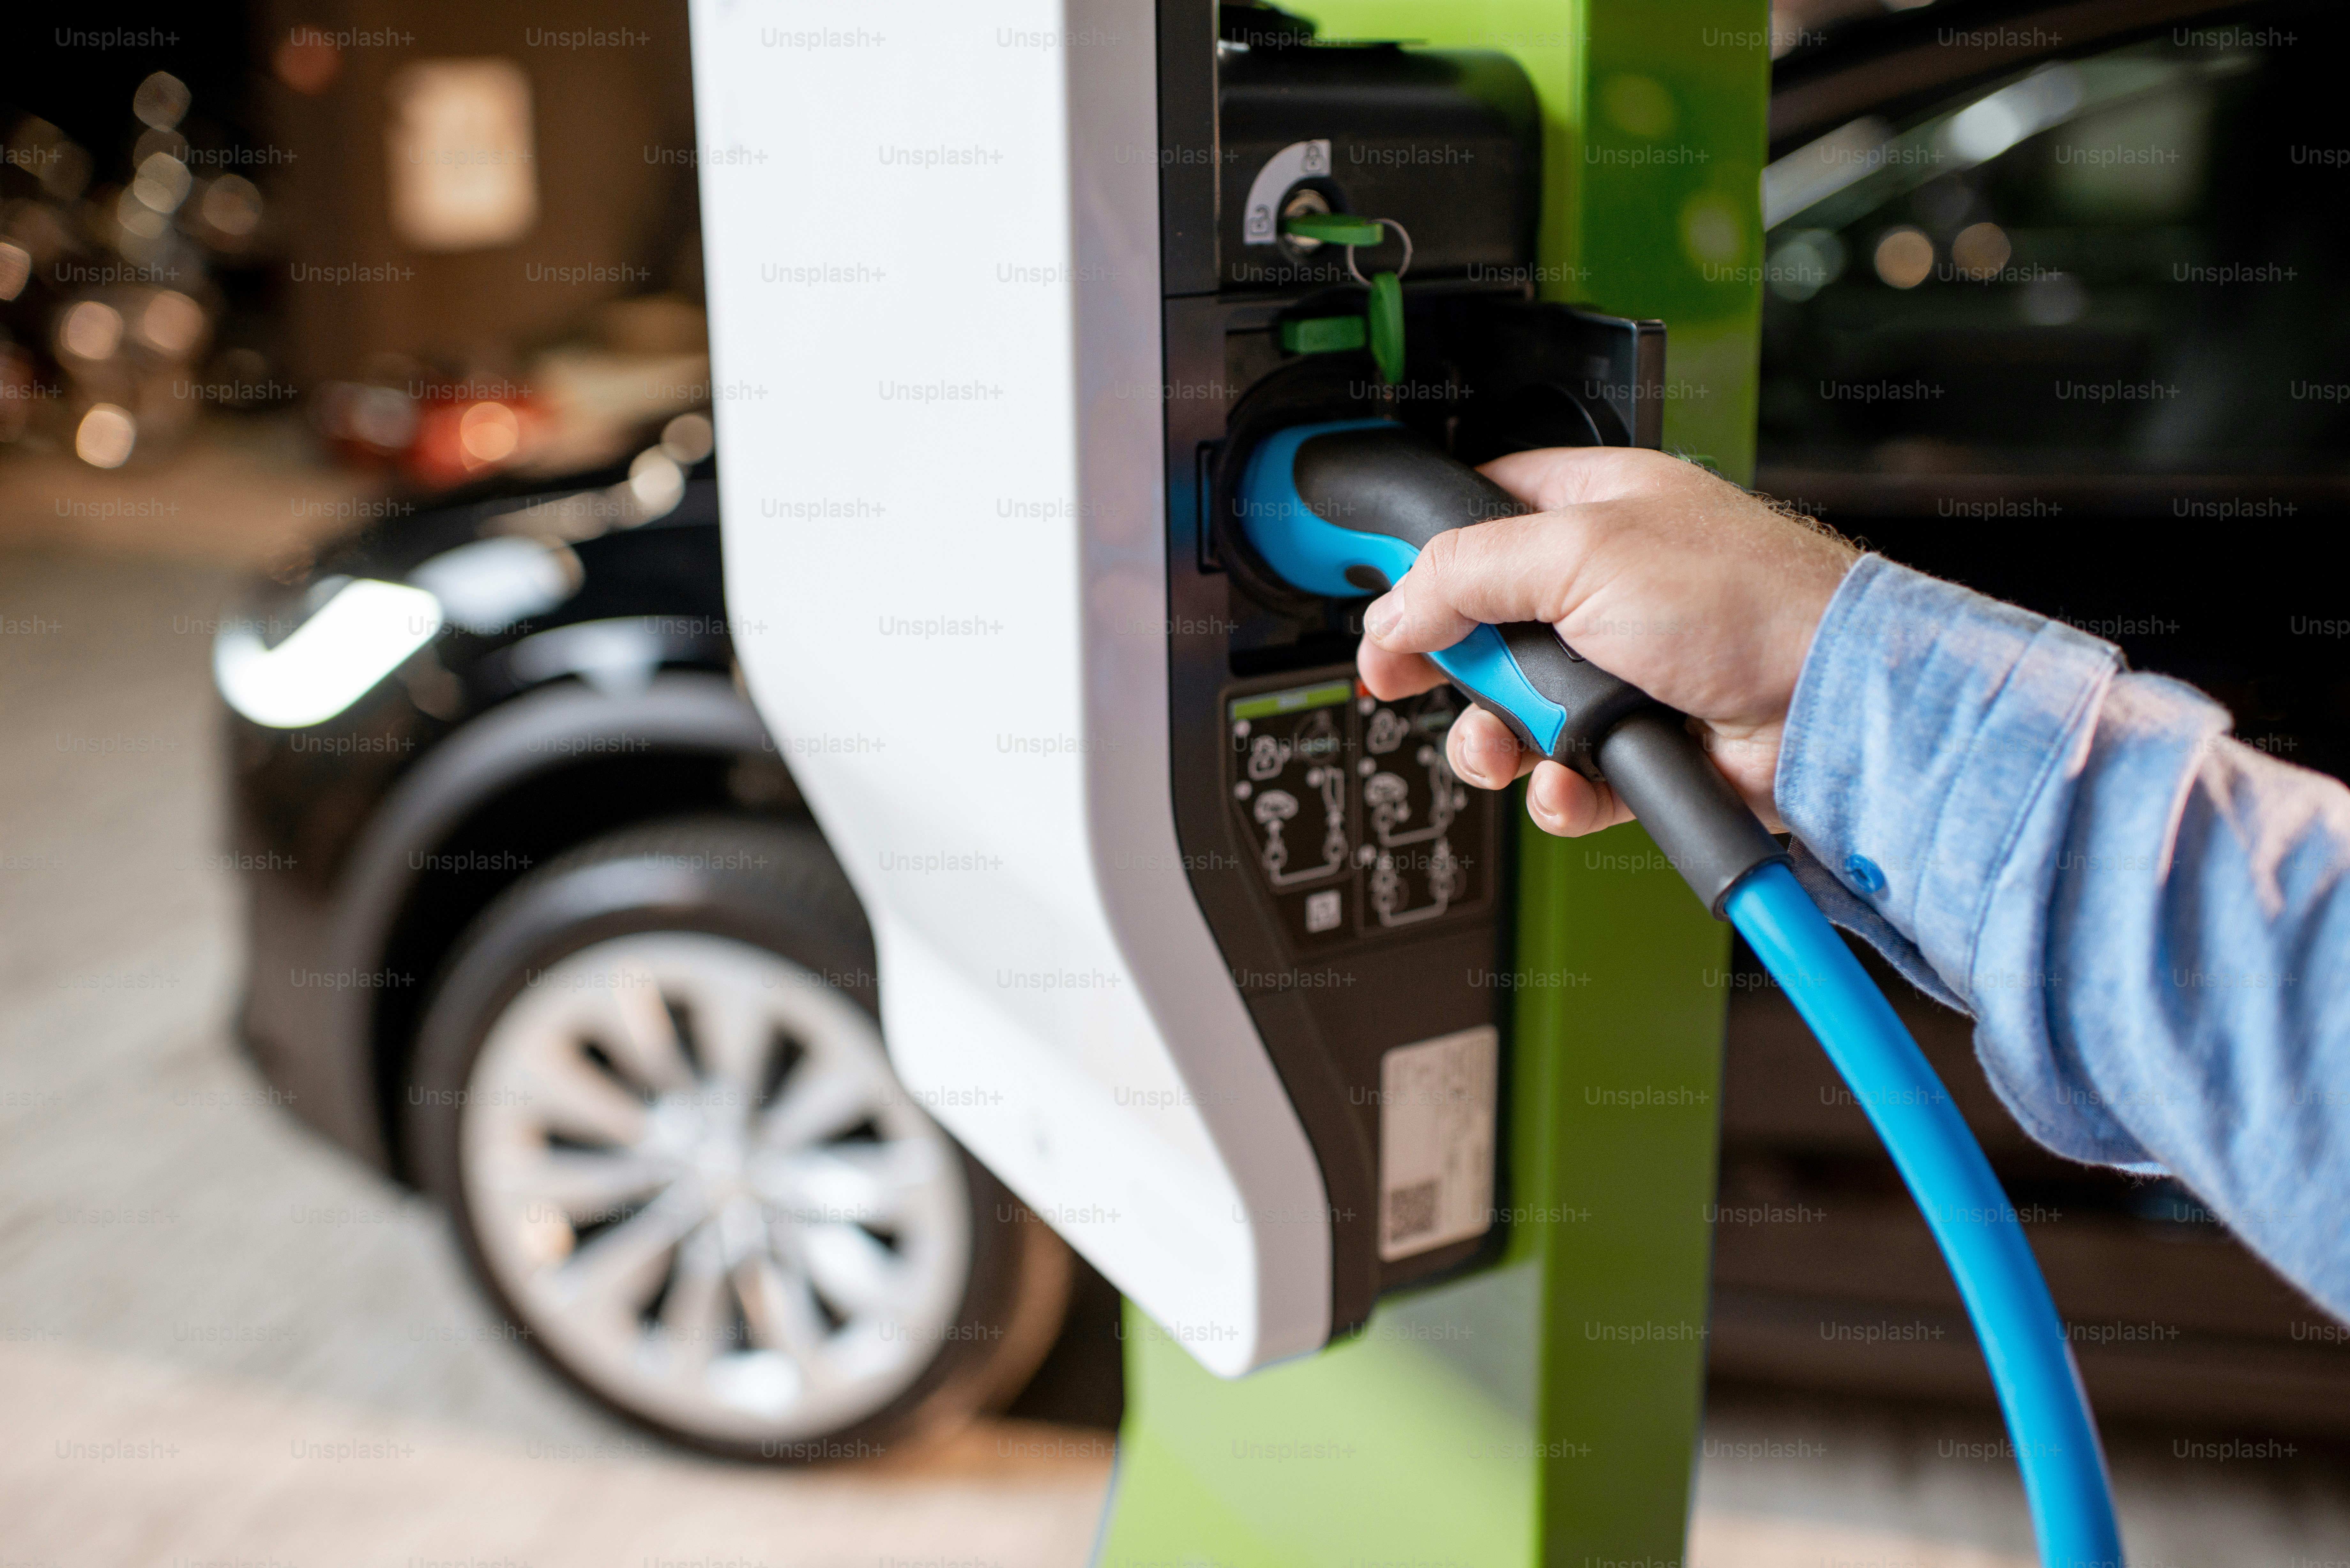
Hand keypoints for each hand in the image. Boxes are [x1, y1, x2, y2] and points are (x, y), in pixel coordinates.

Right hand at [1356, 446, 1857, 837]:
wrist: (1832, 706)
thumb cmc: (1746, 600)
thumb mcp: (1580, 553)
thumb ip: (1467, 571)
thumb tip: (1393, 608)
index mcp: (1594, 509)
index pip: (1478, 517)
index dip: (1422, 562)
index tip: (1385, 605)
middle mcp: (1607, 586)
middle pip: (1482, 628)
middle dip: (1452, 668)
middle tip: (1419, 682)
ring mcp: (1624, 669)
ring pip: (1514, 714)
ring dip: (1497, 741)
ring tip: (1508, 749)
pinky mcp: (1641, 743)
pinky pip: (1563, 777)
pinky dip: (1556, 791)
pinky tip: (1567, 784)